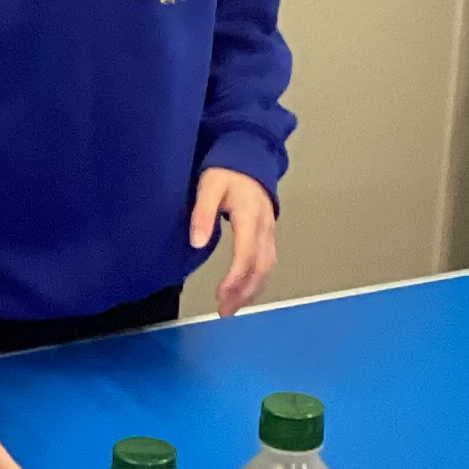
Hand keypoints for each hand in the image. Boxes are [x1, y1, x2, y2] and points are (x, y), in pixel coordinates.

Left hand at [191, 167, 278, 314]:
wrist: (249, 158)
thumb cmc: (225, 172)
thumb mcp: (208, 187)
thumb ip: (202, 214)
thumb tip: (198, 243)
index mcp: (250, 217)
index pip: (246, 255)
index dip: (234, 278)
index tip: (220, 296)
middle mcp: (265, 227)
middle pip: (261, 267)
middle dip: (244, 292)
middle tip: (224, 311)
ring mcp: (270, 231)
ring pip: (267, 267)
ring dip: (252, 290)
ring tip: (232, 307)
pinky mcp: (269, 233)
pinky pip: (268, 262)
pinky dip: (258, 280)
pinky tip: (244, 291)